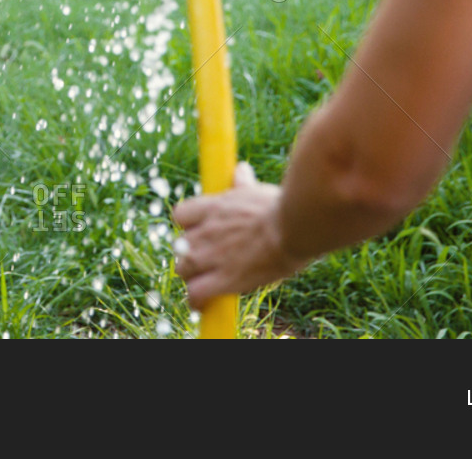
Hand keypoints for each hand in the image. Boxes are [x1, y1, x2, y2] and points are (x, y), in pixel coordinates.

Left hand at [171, 162, 305, 308]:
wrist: (293, 227)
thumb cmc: (279, 207)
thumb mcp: (255, 191)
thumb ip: (242, 183)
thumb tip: (240, 169)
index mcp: (211, 207)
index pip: (180, 215)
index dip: (187, 226)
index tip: (197, 230)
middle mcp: (204, 231)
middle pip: (178, 246)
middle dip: (188, 254)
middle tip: (204, 260)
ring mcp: (211, 256)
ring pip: (182, 270)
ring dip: (191, 276)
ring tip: (204, 281)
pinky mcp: (224, 279)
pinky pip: (196, 294)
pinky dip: (196, 300)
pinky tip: (202, 302)